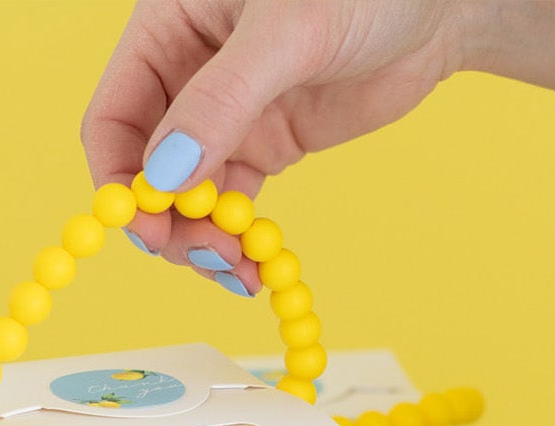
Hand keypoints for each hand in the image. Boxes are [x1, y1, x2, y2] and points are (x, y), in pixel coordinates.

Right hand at [82, 0, 467, 293]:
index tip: (145, 228)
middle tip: (204, 258)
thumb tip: (165, 176)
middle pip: (145, 167)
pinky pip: (231, 202)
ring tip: (237, 270)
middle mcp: (185, 74)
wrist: (441, 4)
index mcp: (168, 28)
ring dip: (201, 240)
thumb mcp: (288, 33)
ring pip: (186, 195)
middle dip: (166, 221)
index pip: (114, 116)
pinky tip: (252, 266)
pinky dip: (235, 238)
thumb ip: (223, 99)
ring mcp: (226, 114)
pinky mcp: (266, 143)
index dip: (118, 178)